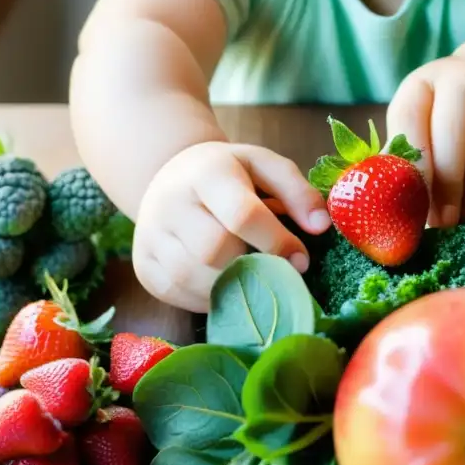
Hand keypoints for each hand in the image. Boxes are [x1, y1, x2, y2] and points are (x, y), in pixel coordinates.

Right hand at [133, 142, 330, 312]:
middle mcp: (170, 202)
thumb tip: (321, 226)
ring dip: (231, 286)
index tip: (301, 259)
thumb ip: (297, 191)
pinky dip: (207, 298)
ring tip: (250, 277)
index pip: (242, 215)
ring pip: (193, 278)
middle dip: (252, 266)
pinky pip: (178, 295)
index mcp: (207, 172)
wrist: (169, 176)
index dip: (277, 242)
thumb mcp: (265, 166)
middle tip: (273, 270)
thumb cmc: (228, 175)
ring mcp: (150, 236)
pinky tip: (224, 283)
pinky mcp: (143, 266)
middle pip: (214, 251)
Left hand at [386, 55, 464, 227]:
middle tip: (441, 225)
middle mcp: (461, 80)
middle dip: (444, 191)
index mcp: (422, 83)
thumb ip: (405, 148)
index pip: (409, 126)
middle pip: (451, 142)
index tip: (410, 208)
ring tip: (464, 219)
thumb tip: (389, 204)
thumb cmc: (447, 106)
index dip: (410, 171)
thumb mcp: (421, 112)